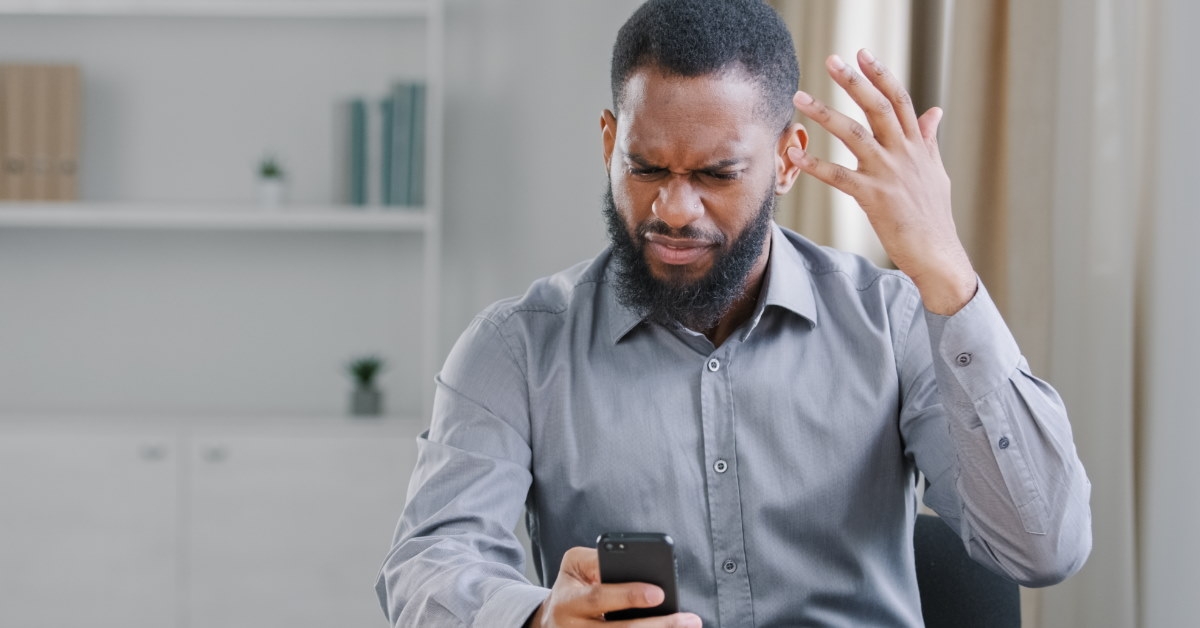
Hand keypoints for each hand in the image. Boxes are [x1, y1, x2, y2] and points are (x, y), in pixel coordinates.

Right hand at [525, 547, 701, 627]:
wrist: (551, 620)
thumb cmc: (572, 585)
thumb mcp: (575, 564)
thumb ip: (598, 560)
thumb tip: (634, 564)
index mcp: (567, 601)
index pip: (599, 598)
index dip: (628, 596)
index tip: (659, 593)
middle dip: (656, 625)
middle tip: (687, 619)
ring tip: (687, 626)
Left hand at [790, 49, 976, 314]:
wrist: (938, 253)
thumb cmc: (933, 215)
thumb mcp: (936, 171)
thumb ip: (928, 139)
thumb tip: (934, 111)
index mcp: (917, 145)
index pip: (899, 100)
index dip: (881, 74)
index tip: (863, 53)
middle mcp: (904, 154)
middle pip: (877, 107)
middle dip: (854, 81)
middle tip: (831, 60)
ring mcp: (889, 174)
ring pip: (854, 135)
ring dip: (824, 113)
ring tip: (800, 97)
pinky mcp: (874, 198)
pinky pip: (840, 177)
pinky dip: (816, 166)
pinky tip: (797, 156)